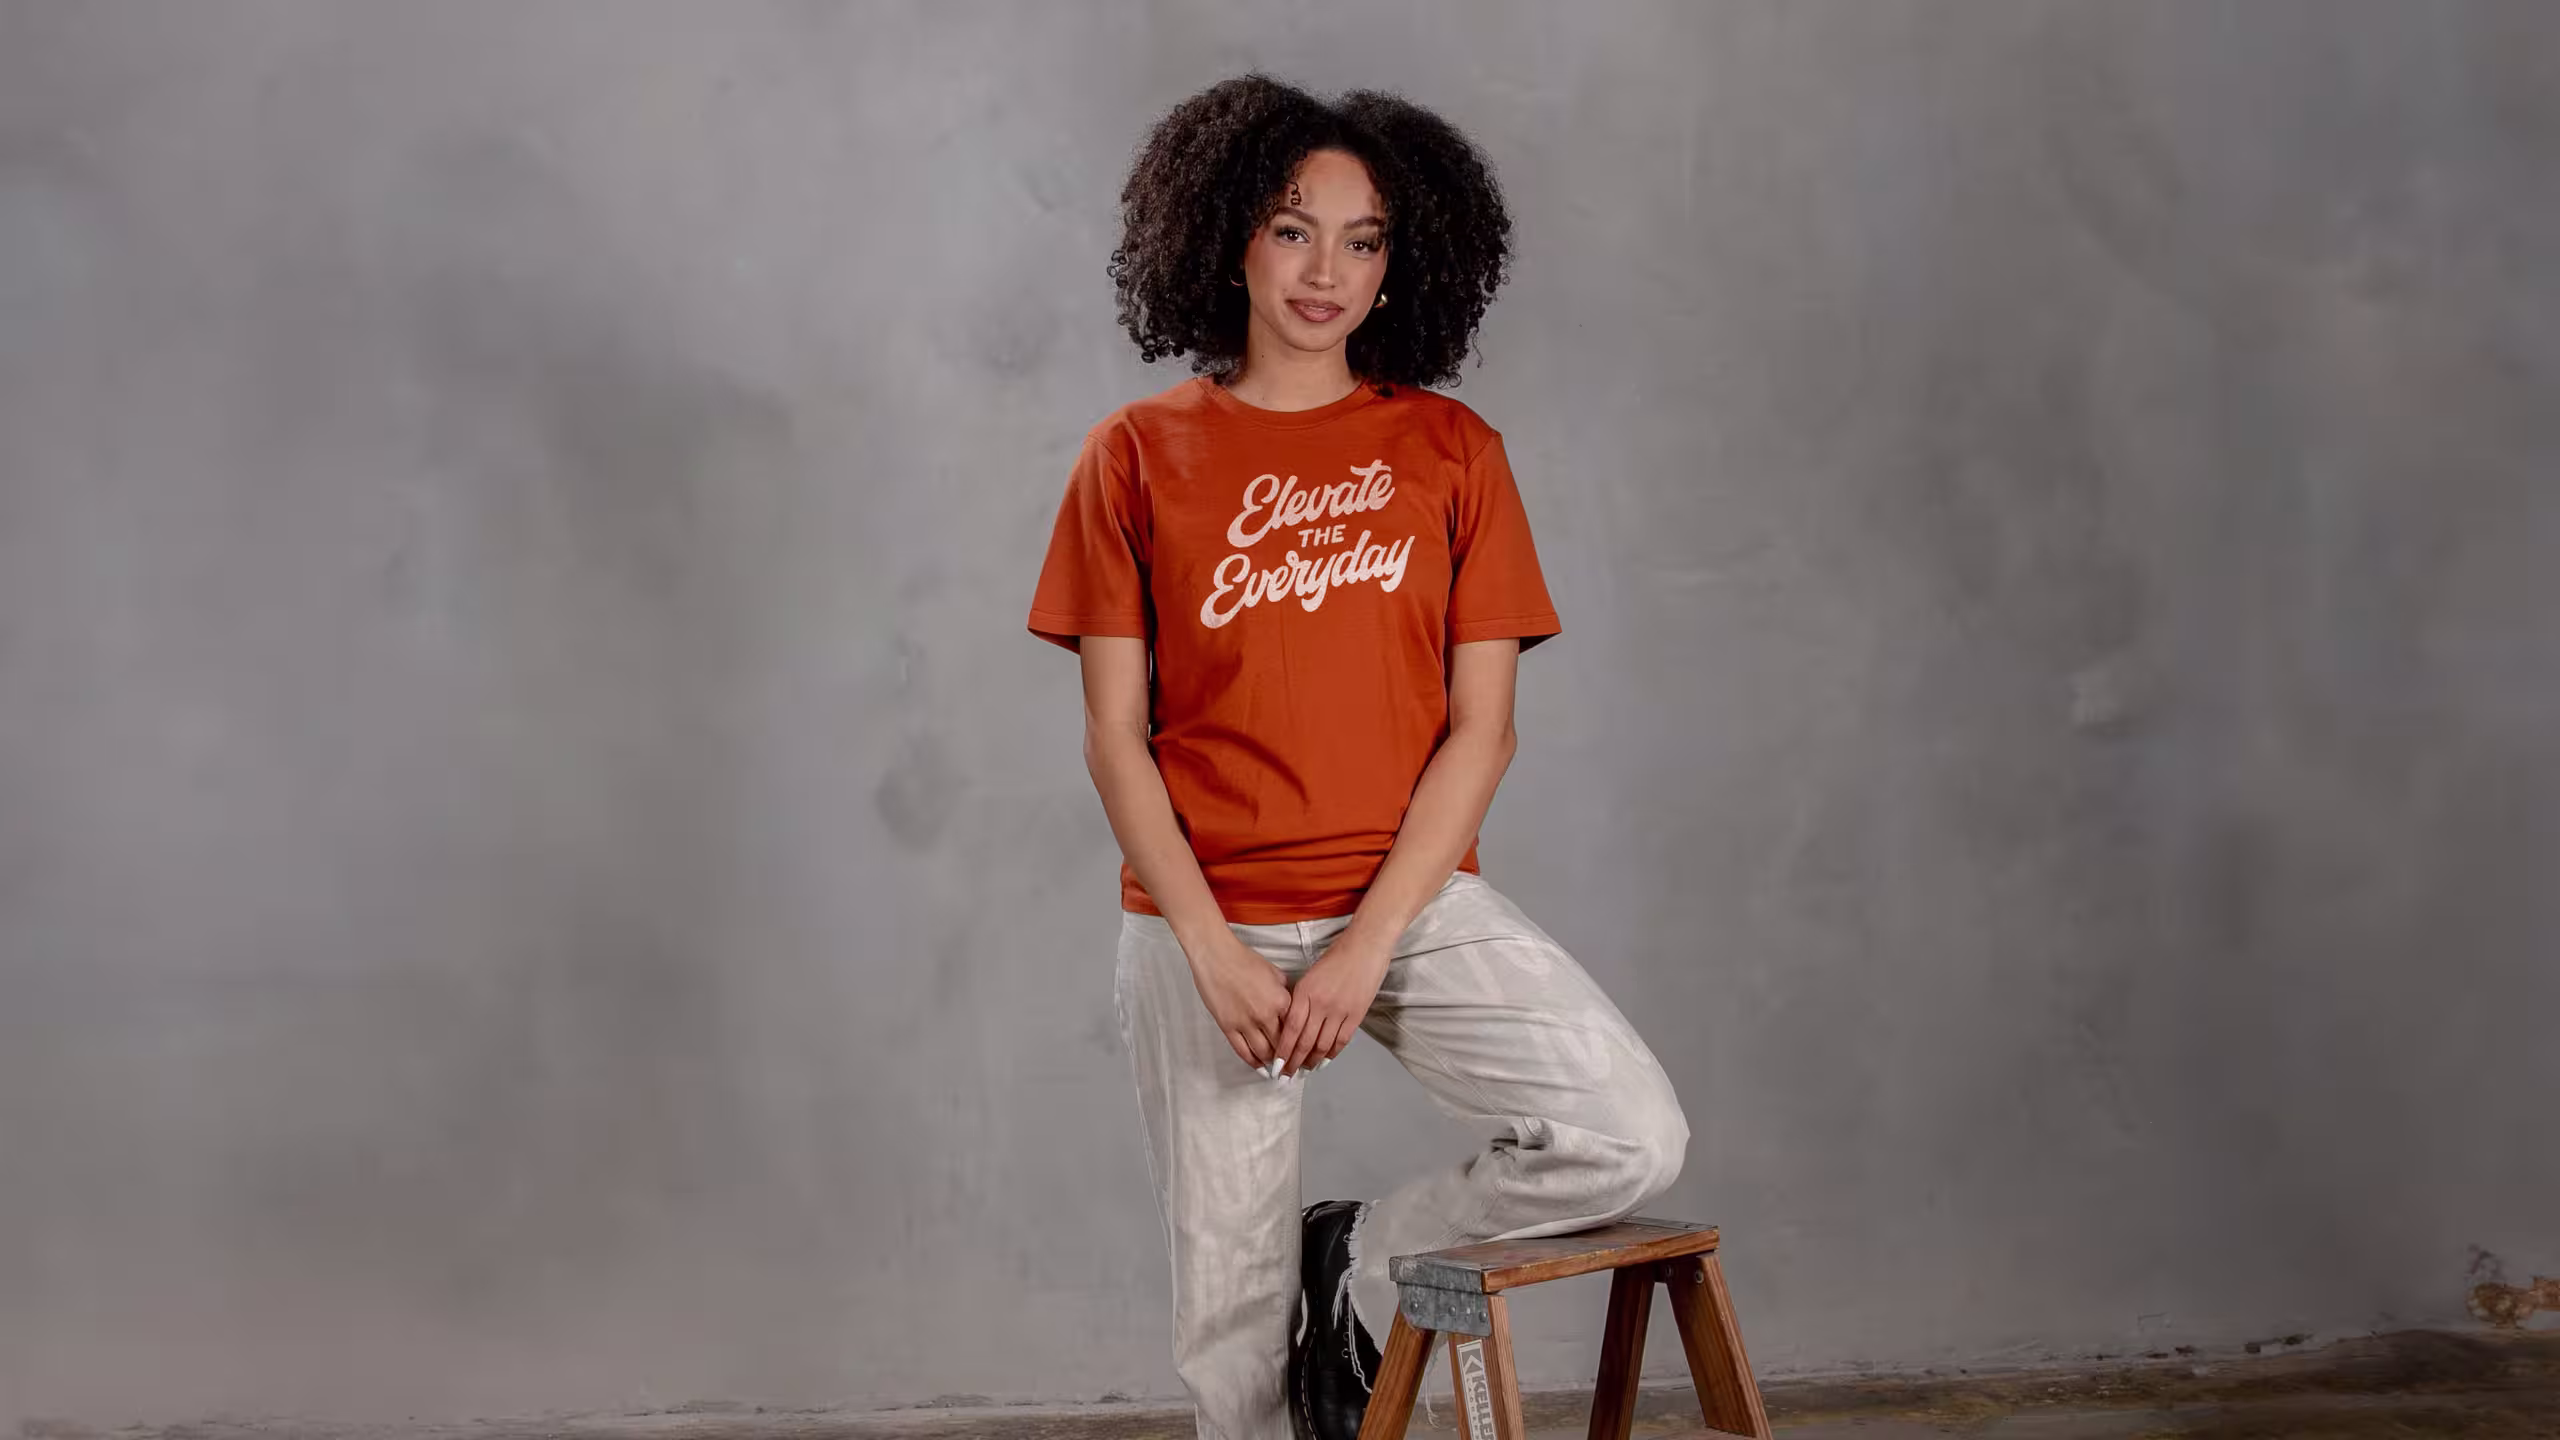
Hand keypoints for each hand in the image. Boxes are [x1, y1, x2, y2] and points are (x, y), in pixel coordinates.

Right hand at [1186, 929, 1294, 1072]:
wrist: (1216, 956)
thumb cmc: (1243, 959)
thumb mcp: (1275, 972)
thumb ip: (1285, 991)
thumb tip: (1291, 1004)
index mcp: (1281, 1000)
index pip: (1296, 1030)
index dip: (1300, 1044)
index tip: (1303, 1053)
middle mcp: (1266, 1015)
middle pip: (1281, 1045)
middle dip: (1288, 1060)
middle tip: (1292, 1068)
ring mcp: (1246, 1023)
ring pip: (1263, 1052)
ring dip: (1271, 1064)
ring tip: (1276, 1070)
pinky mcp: (1228, 1026)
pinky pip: (1243, 1051)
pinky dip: (1252, 1062)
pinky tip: (1258, 1067)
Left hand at [1274, 931, 1390, 1076]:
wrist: (1364, 947)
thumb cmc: (1336, 958)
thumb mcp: (1309, 976)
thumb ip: (1301, 999)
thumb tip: (1292, 1023)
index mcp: (1304, 992)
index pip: (1290, 1029)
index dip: (1283, 1051)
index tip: (1276, 1064)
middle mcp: (1320, 1004)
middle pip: (1304, 1041)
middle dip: (1293, 1062)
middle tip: (1286, 1075)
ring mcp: (1339, 1010)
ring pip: (1322, 1045)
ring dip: (1312, 1061)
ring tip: (1305, 1070)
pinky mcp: (1356, 1014)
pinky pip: (1341, 1040)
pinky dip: (1332, 1053)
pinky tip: (1324, 1060)